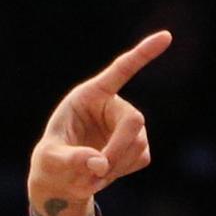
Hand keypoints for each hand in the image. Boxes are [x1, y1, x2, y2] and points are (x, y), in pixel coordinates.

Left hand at [25, 32, 166, 215]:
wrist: (62, 179)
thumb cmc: (51, 162)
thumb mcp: (49, 160)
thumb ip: (70, 159)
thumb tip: (100, 164)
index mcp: (90, 95)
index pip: (121, 70)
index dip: (143, 54)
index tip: (166, 36)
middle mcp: (113, 105)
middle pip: (134, 119)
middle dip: (118, 149)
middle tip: (98, 172)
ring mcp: (128, 125)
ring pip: (139, 143)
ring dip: (117, 165)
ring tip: (91, 175)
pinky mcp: (137, 145)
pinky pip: (141, 158)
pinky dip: (122, 171)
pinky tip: (104, 173)